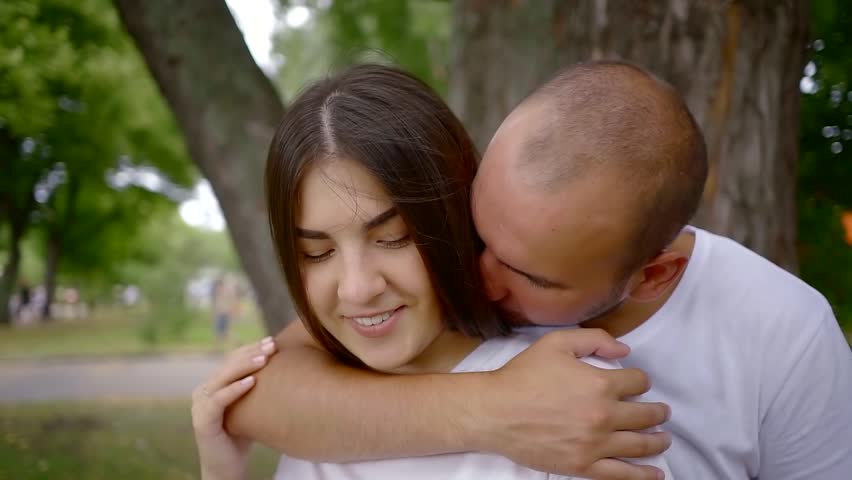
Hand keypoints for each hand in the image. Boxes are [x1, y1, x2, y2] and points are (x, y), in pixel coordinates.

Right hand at [192, 336, 277, 479]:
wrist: (227, 467)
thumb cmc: (242, 434)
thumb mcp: (250, 406)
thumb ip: (256, 387)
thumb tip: (283, 366)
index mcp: (213, 385)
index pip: (232, 360)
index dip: (251, 349)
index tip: (272, 341)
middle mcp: (203, 392)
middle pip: (228, 365)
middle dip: (251, 353)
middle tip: (271, 345)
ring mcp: (200, 406)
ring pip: (223, 378)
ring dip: (244, 366)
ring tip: (264, 359)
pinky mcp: (202, 421)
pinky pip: (219, 401)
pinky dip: (235, 389)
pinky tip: (252, 381)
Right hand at [474, 328, 670, 479]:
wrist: (495, 411)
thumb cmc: (523, 375)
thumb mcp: (556, 342)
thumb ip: (594, 339)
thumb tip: (624, 351)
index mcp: (600, 384)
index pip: (638, 382)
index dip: (641, 380)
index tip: (637, 383)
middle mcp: (604, 416)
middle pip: (645, 415)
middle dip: (657, 412)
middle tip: (662, 412)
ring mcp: (595, 445)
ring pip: (640, 445)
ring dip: (657, 441)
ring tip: (664, 439)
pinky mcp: (583, 466)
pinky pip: (622, 474)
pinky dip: (643, 475)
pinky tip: (656, 473)